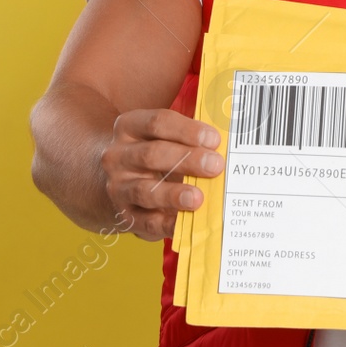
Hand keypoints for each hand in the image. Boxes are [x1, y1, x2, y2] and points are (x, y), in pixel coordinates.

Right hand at [101, 108, 223, 240]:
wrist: (120, 184)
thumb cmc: (155, 155)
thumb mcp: (164, 138)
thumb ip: (190, 138)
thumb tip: (226, 145)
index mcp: (130, 127)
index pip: (157, 123)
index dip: (187, 130)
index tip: (214, 139)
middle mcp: (118, 156)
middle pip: (152, 154)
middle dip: (187, 159)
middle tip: (215, 165)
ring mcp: (118, 188)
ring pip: (144, 190)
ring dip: (173, 194)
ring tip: (197, 197)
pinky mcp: (125, 216)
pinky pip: (146, 221)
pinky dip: (166, 224)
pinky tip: (184, 222)